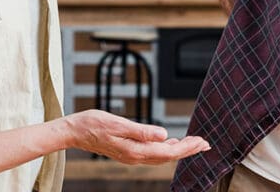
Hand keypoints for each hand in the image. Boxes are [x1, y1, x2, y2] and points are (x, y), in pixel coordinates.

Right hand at [57, 110, 210, 164]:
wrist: (74, 132)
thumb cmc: (94, 124)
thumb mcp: (119, 123)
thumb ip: (142, 131)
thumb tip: (164, 135)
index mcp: (136, 150)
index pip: (168, 151)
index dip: (187, 147)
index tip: (201, 142)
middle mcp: (135, 156)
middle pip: (168, 156)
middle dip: (188, 150)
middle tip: (204, 144)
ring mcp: (131, 155)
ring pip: (161, 156)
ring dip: (178, 150)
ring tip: (192, 144)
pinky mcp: (127, 152)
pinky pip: (152, 153)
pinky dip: (165, 149)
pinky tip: (170, 143)